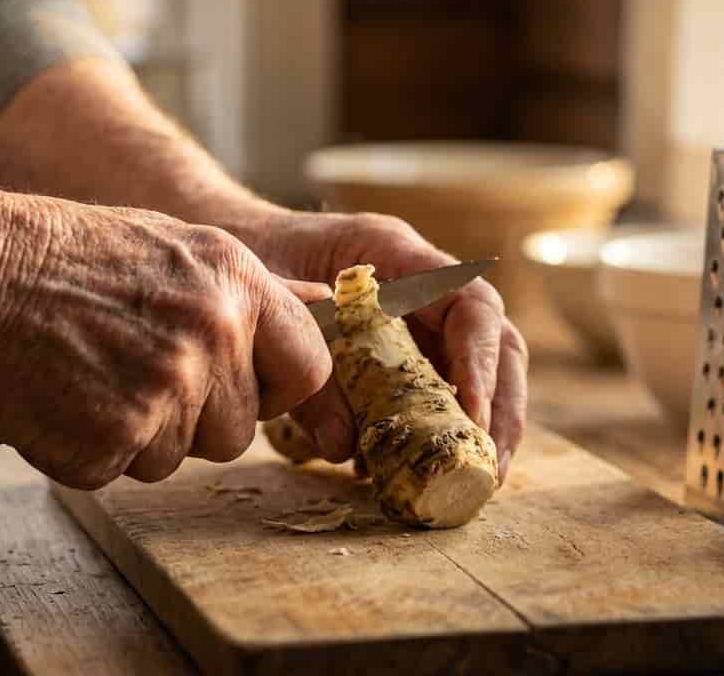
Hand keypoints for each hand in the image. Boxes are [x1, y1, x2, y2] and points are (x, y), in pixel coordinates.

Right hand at [0, 194, 332, 488]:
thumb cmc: (62, 255)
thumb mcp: (171, 243)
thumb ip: (241, 287)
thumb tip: (315, 302)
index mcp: (236, 283)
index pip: (309, 368)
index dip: (278, 389)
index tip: (250, 391)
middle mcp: (214, 337)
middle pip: (241, 428)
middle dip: (197, 419)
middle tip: (135, 374)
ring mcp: (167, 392)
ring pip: (182, 456)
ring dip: (141, 435)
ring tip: (91, 376)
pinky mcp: (115, 440)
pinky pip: (124, 471)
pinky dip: (90, 449)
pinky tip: (62, 399)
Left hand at [245, 211, 527, 481]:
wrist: (224, 242)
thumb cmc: (247, 254)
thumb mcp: (273, 308)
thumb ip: (307, 370)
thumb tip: (345, 447)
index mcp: (396, 253)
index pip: (470, 304)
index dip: (480, 363)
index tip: (470, 419)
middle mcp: (419, 283)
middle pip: (494, 342)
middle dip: (499, 408)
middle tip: (490, 469)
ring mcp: (413, 314)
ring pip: (475, 369)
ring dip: (480, 426)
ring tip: (473, 481)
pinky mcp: (396, 347)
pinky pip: (433, 388)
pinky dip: (435, 431)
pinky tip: (416, 471)